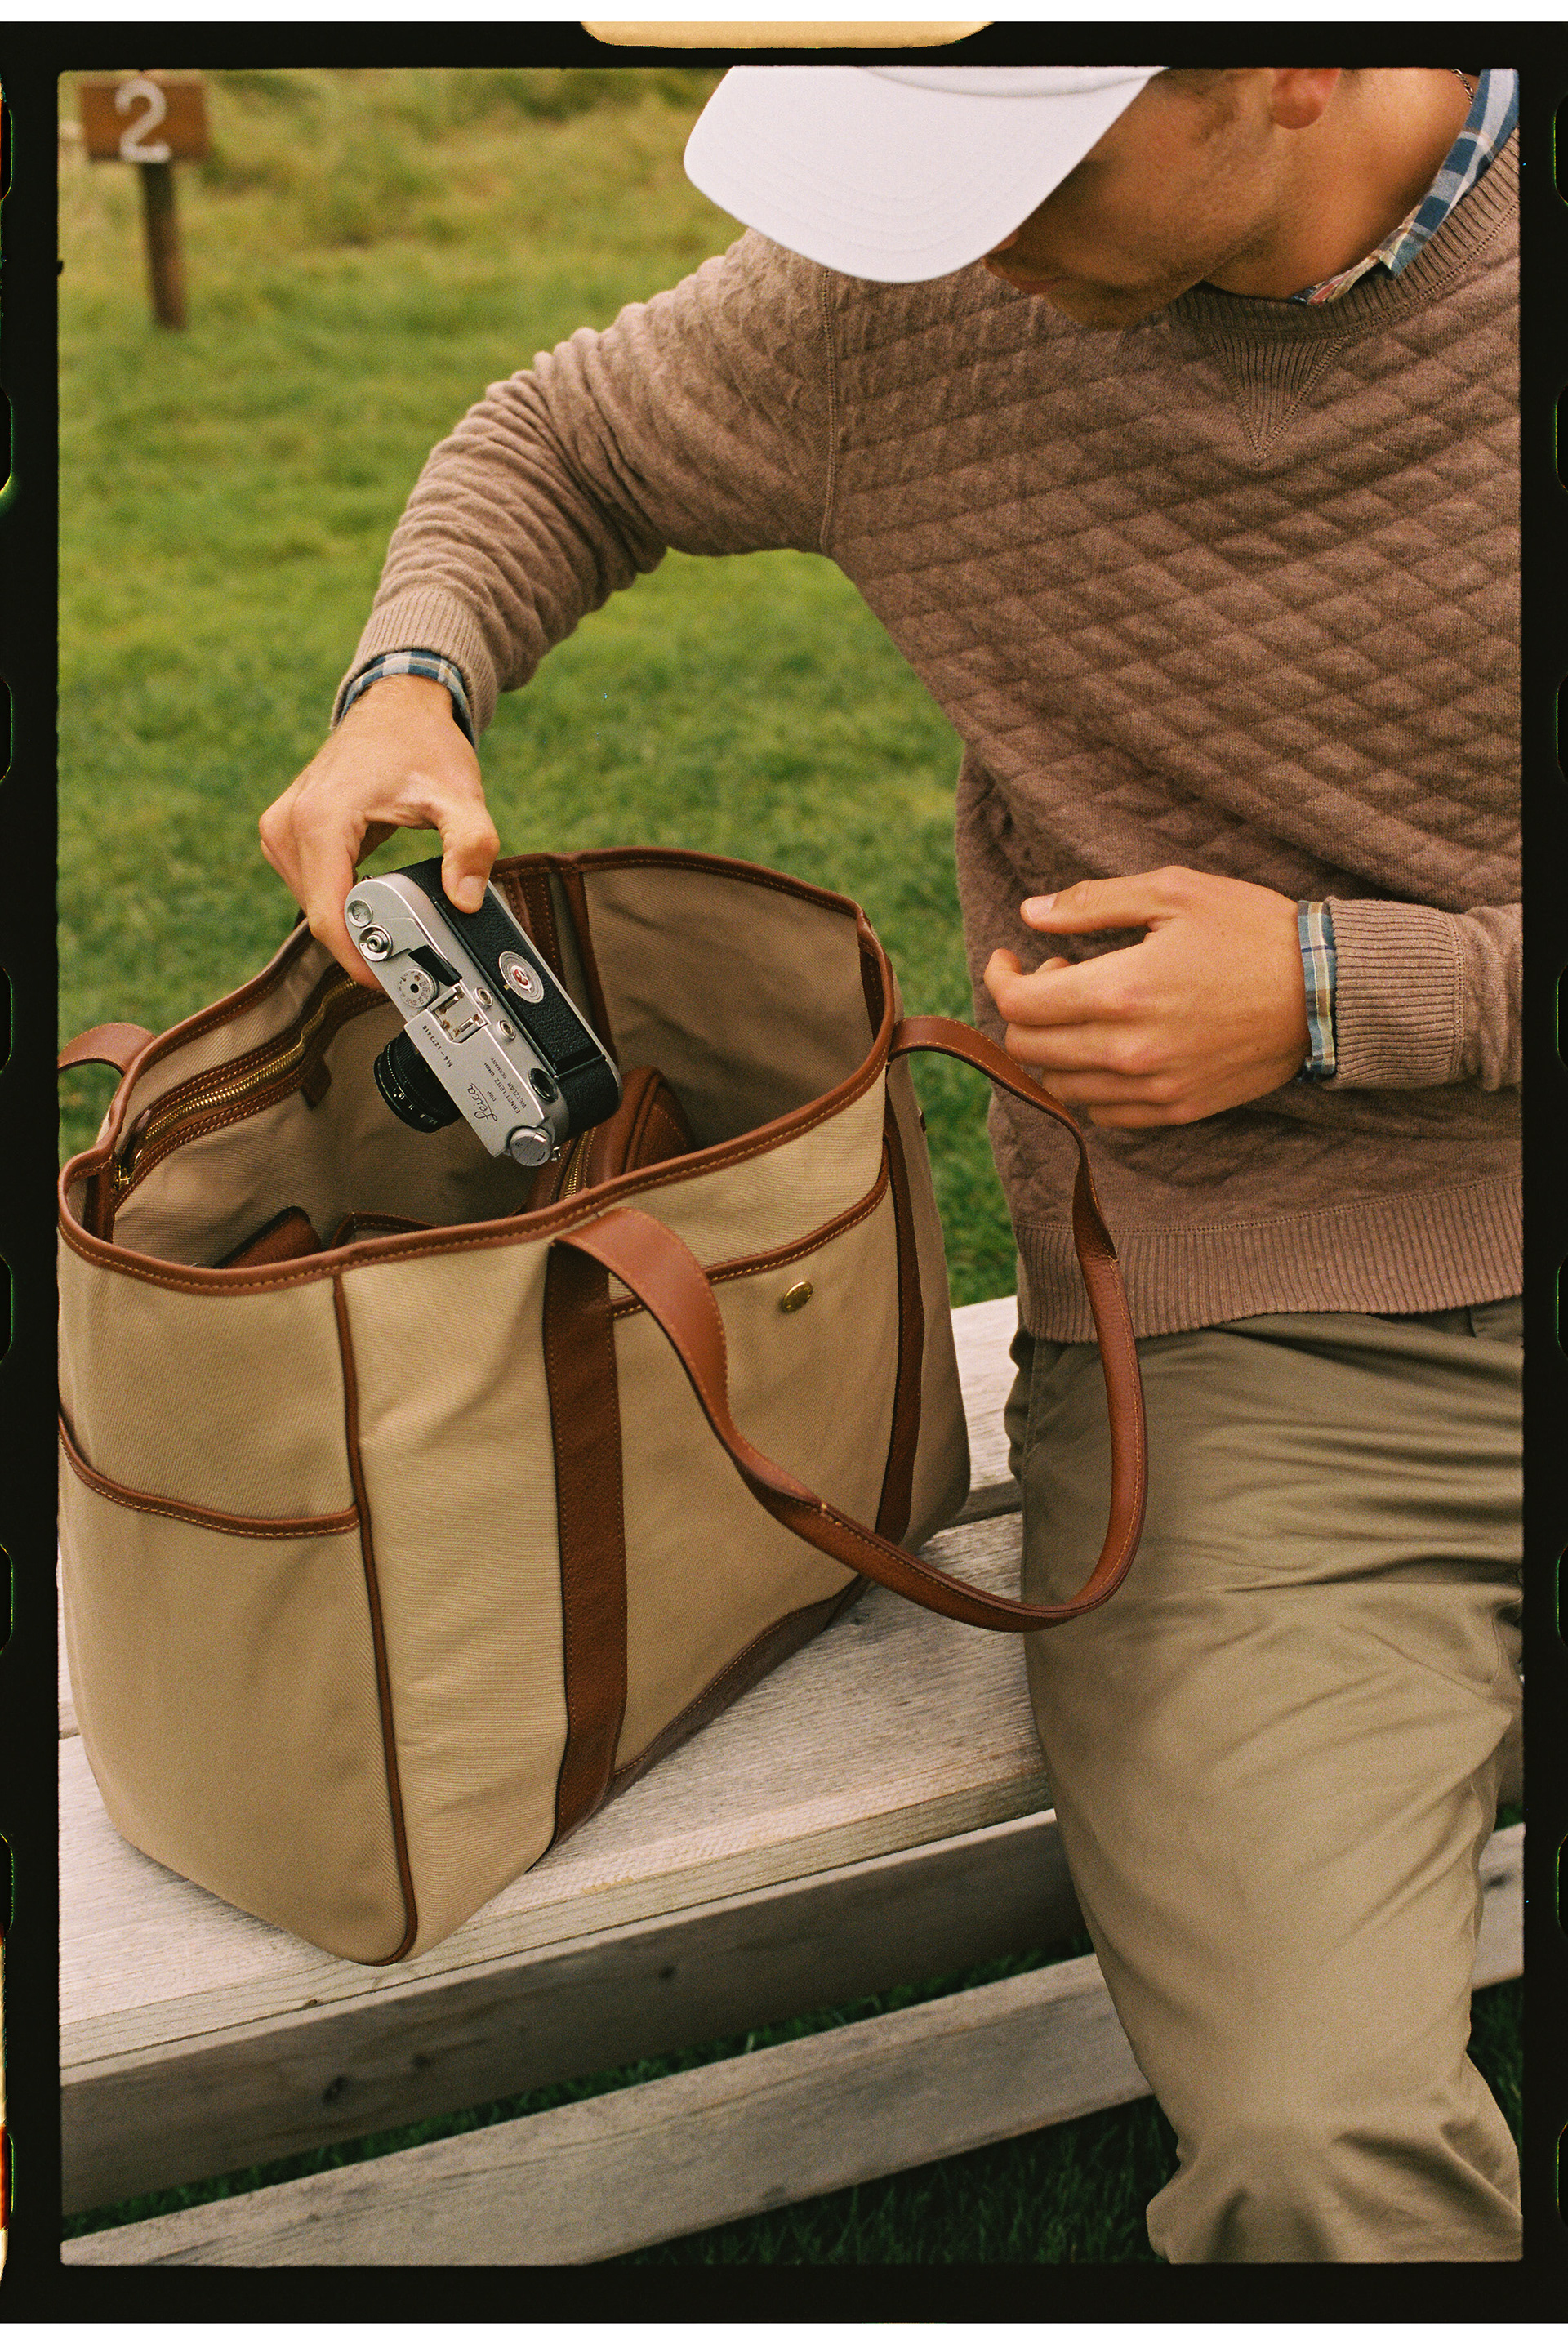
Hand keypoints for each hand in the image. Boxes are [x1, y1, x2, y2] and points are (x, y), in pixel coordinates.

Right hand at [258, 674, 498, 985]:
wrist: (396, 706)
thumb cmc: (422, 745)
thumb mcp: (460, 795)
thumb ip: (471, 846)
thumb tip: (466, 900)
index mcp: (321, 819)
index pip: (328, 915)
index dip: (358, 957)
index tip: (389, 982)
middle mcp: (288, 825)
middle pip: (320, 916)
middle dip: (363, 941)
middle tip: (411, 954)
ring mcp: (280, 831)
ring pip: (312, 906)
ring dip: (352, 922)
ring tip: (398, 924)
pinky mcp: (284, 836)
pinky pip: (310, 888)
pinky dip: (342, 902)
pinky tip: (376, 901)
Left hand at [982, 865, 1310, 1127]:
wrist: (1328, 991)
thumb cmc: (1253, 931)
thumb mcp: (1174, 892)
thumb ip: (1093, 903)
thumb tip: (1031, 913)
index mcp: (1121, 991)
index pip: (1020, 1005)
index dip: (1002, 977)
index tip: (1013, 957)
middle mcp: (1129, 1050)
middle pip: (1029, 1050)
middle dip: (1025, 1010)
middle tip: (1059, 974)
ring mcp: (1153, 1088)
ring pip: (1059, 1087)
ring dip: (1054, 1049)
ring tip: (1089, 1010)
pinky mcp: (1177, 1110)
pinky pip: (1102, 1114)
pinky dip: (1088, 1084)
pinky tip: (1113, 1047)